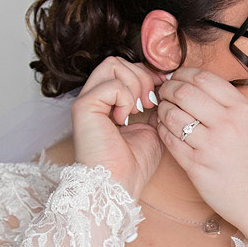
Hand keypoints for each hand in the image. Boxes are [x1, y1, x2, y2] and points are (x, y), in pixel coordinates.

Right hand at [72, 57, 165, 198]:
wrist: (119, 185)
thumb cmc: (132, 165)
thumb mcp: (151, 130)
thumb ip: (155, 108)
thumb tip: (163, 89)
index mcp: (107, 103)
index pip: (124, 68)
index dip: (147, 73)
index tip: (161, 89)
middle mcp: (94, 98)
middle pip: (117, 61)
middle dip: (141, 75)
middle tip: (148, 102)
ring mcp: (87, 101)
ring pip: (113, 64)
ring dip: (134, 84)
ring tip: (137, 109)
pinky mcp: (84, 106)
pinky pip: (112, 84)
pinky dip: (125, 97)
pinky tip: (124, 119)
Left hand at [155, 67, 247, 236]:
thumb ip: (226, 103)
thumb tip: (192, 84)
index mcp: (242, 108)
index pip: (202, 77)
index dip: (182, 74)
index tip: (176, 78)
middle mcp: (227, 123)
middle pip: (183, 92)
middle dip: (168, 89)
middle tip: (164, 93)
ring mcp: (211, 145)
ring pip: (172, 114)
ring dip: (162, 109)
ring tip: (163, 112)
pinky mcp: (197, 165)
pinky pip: (169, 139)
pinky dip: (161, 129)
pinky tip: (164, 129)